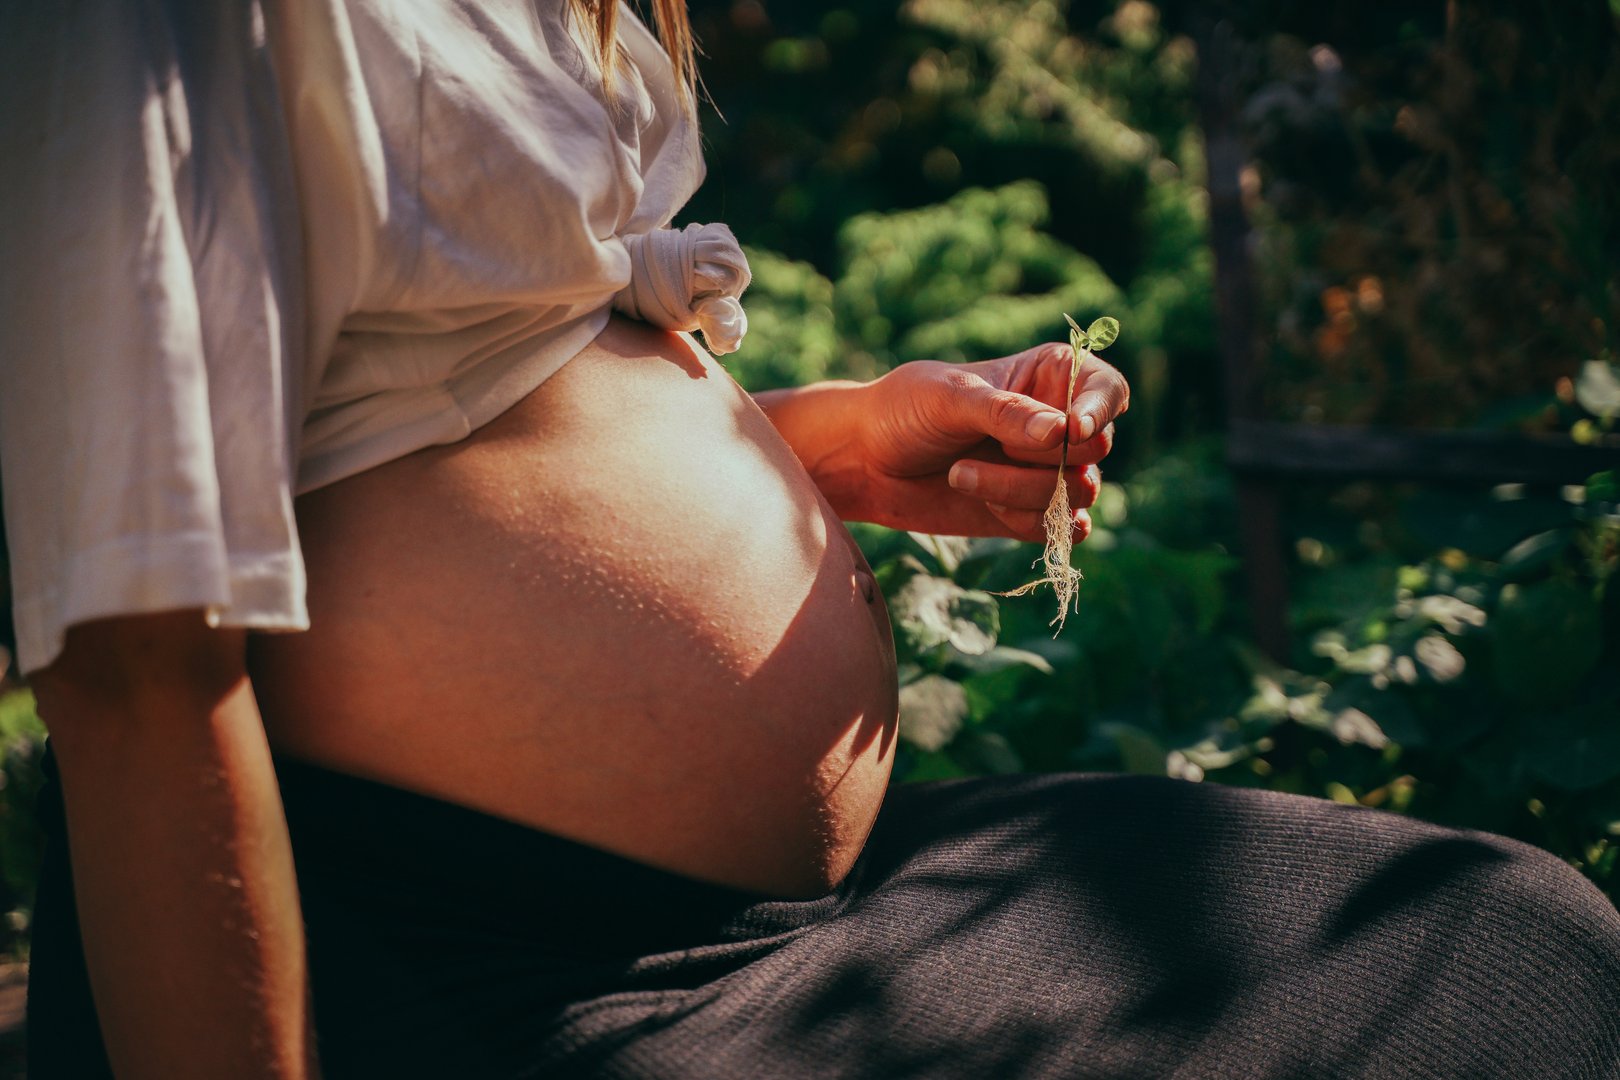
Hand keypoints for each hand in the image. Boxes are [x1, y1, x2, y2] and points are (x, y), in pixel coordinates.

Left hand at [847, 342, 1128, 541]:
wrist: (866, 462)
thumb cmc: (905, 410)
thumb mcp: (949, 399)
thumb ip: (1005, 413)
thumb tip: (1063, 433)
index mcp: (1049, 376)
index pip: (1108, 389)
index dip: (1100, 410)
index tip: (1073, 429)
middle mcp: (1058, 423)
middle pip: (1097, 448)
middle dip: (1045, 458)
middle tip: (990, 447)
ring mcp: (1047, 471)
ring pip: (1079, 493)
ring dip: (1021, 491)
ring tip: (961, 475)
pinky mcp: (1031, 512)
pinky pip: (1062, 529)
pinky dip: (1028, 522)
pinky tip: (988, 507)